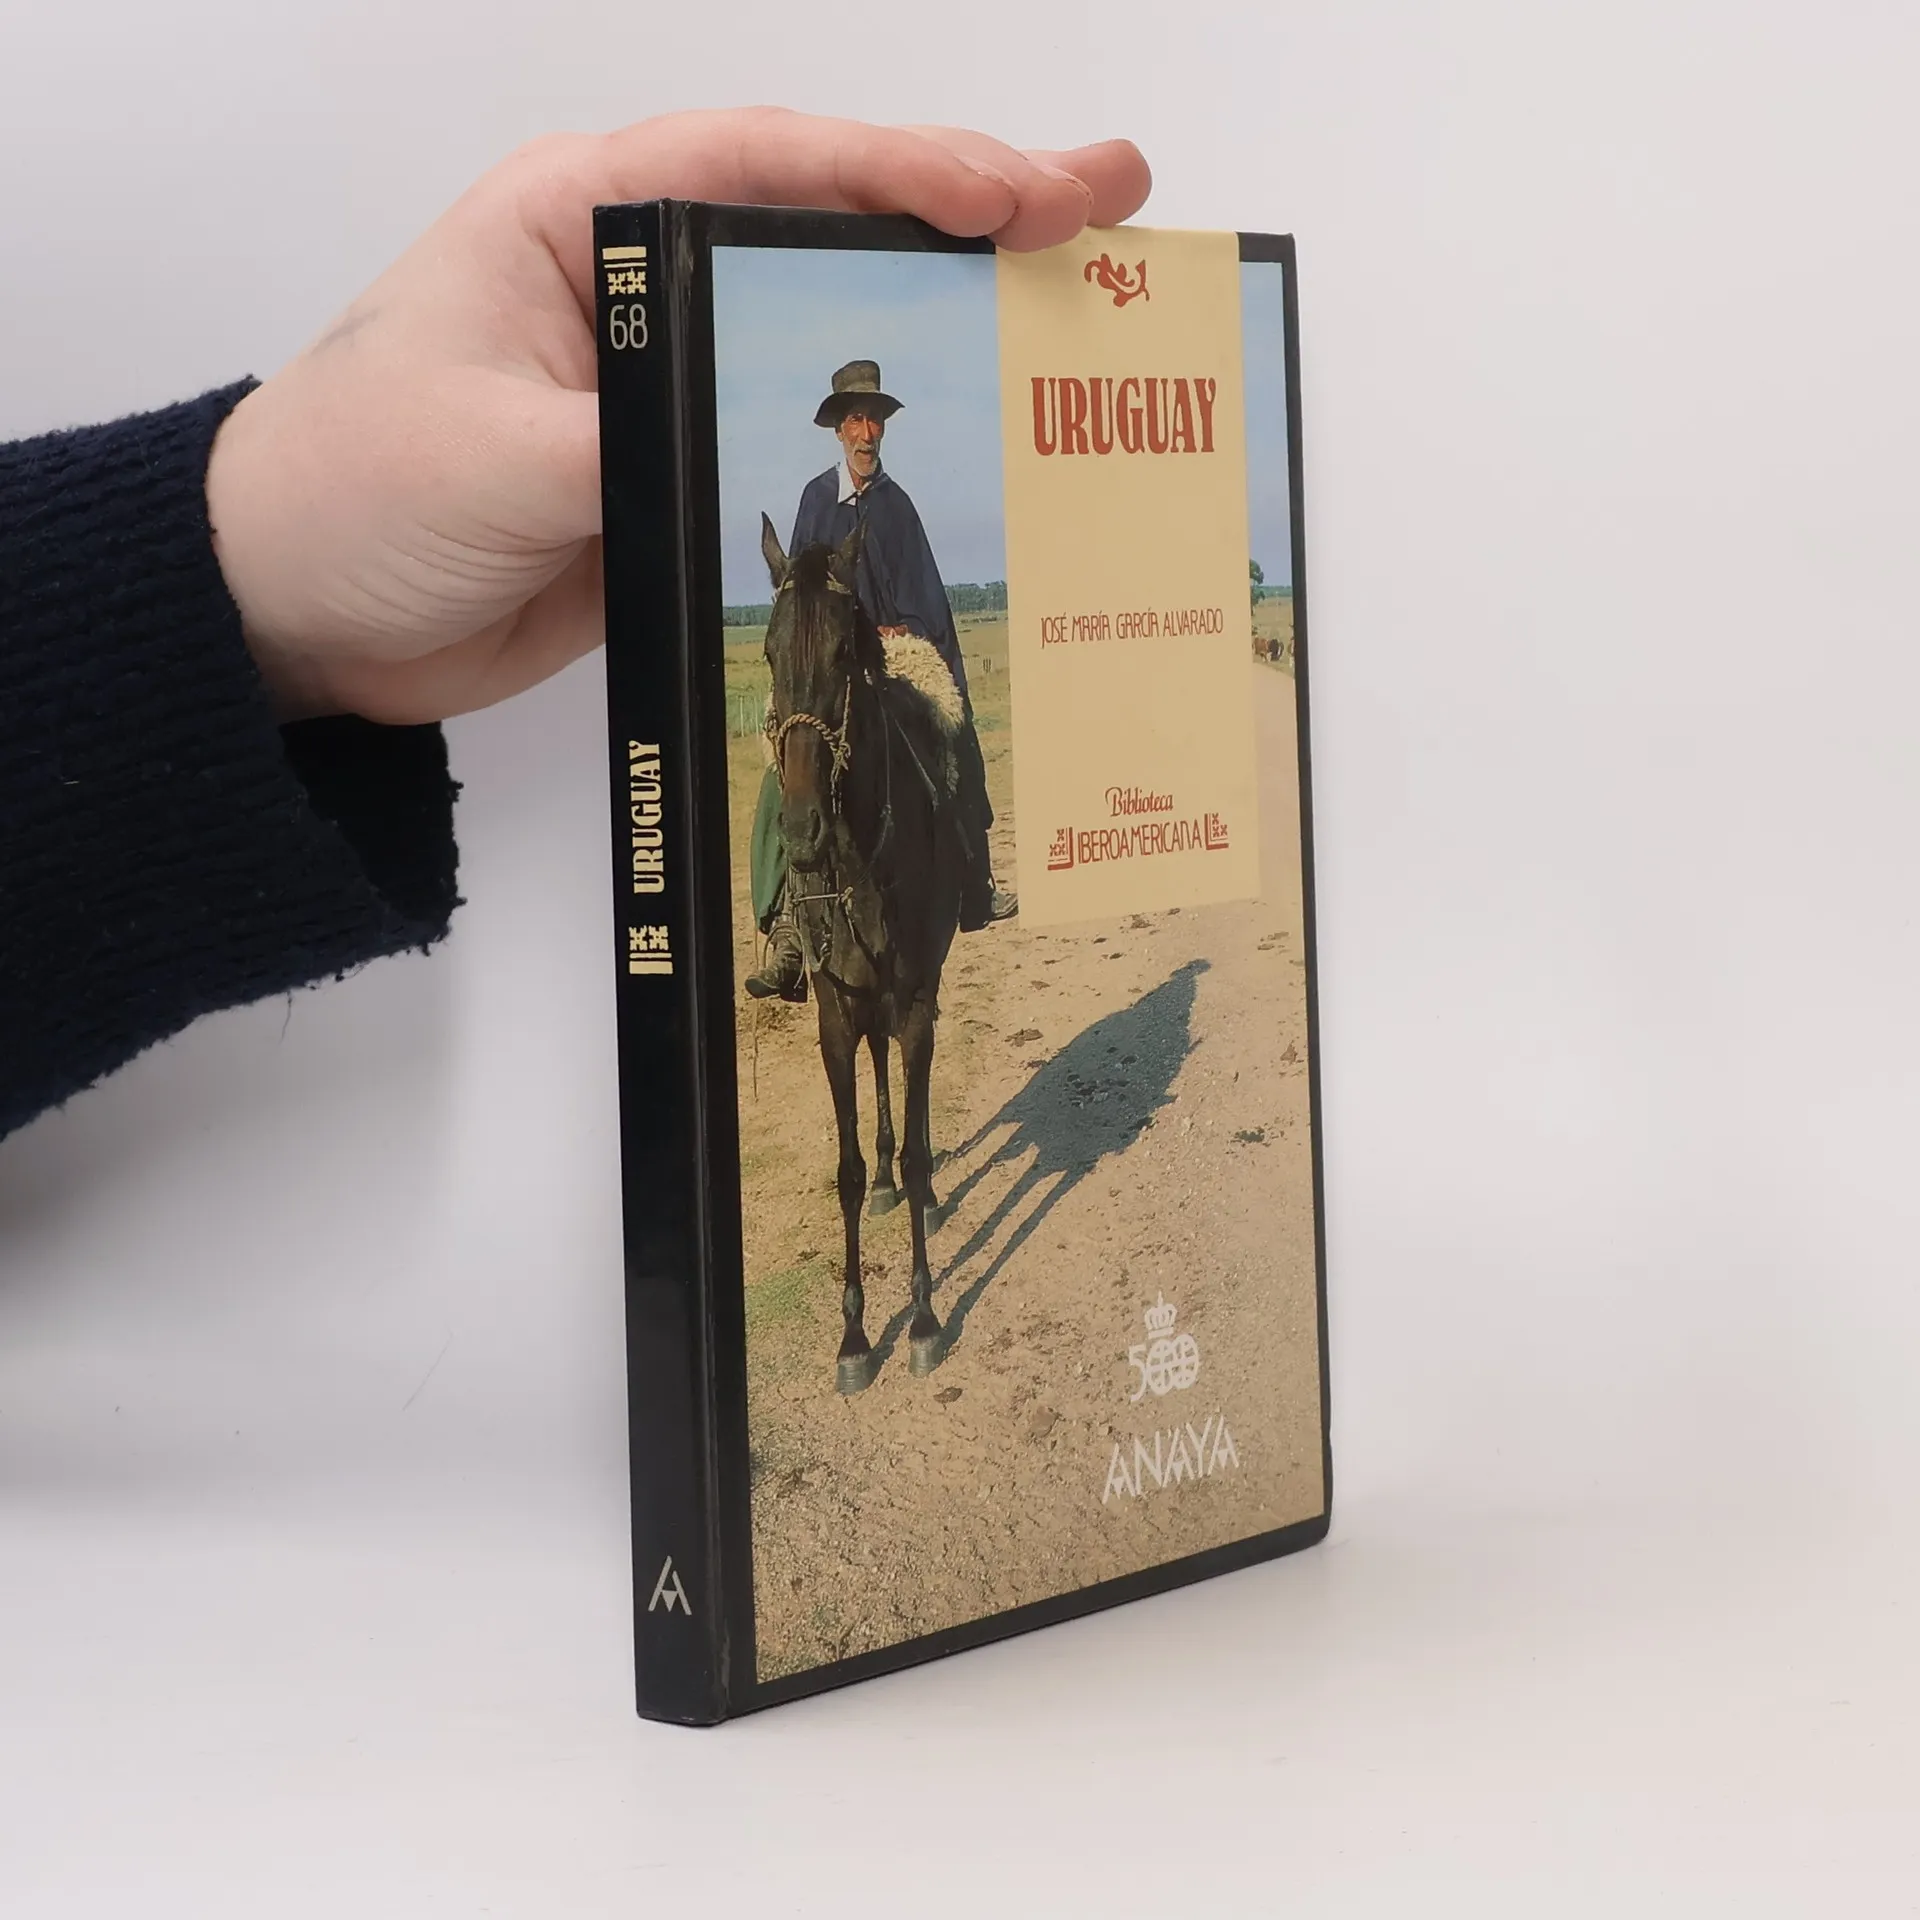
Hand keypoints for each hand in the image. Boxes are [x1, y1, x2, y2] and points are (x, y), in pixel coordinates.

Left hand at [206, 108, 1150, 724]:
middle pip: (833, 239)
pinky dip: (890, 459)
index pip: (771, 167)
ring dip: (954, 343)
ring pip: (836, 349)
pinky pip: (804, 459)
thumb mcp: (490, 453)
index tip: (1025, 195)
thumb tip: (753, 446)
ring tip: (1084, 336)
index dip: (908, 173)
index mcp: (586, 219)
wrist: (299, 618)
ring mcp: (672, 389)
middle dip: (975, 225)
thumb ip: (627, 440)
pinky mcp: (681, 482)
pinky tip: (978, 461)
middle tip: (1113, 220)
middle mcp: (645, 288)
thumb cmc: (350, 491)